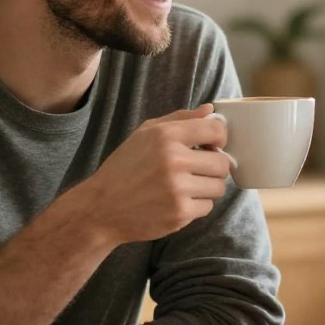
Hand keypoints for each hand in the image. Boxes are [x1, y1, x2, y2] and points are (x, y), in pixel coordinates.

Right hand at [81, 105, 231, 244]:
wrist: (102, 208)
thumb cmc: (124, 167)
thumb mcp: (145, 134)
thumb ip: (180, 119)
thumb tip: (210, 111)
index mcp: (166, 136)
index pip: (216, 131)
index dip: (220, 139)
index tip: (212, 146)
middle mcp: (174, 160)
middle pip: (222, 163)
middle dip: (214, 167)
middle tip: (198, 170)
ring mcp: (178, 189)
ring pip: (219, 187)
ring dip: (207, 187)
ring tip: (187, 186)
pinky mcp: (180, 213)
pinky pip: (208, 207)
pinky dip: (197, 206)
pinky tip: (178, 201)